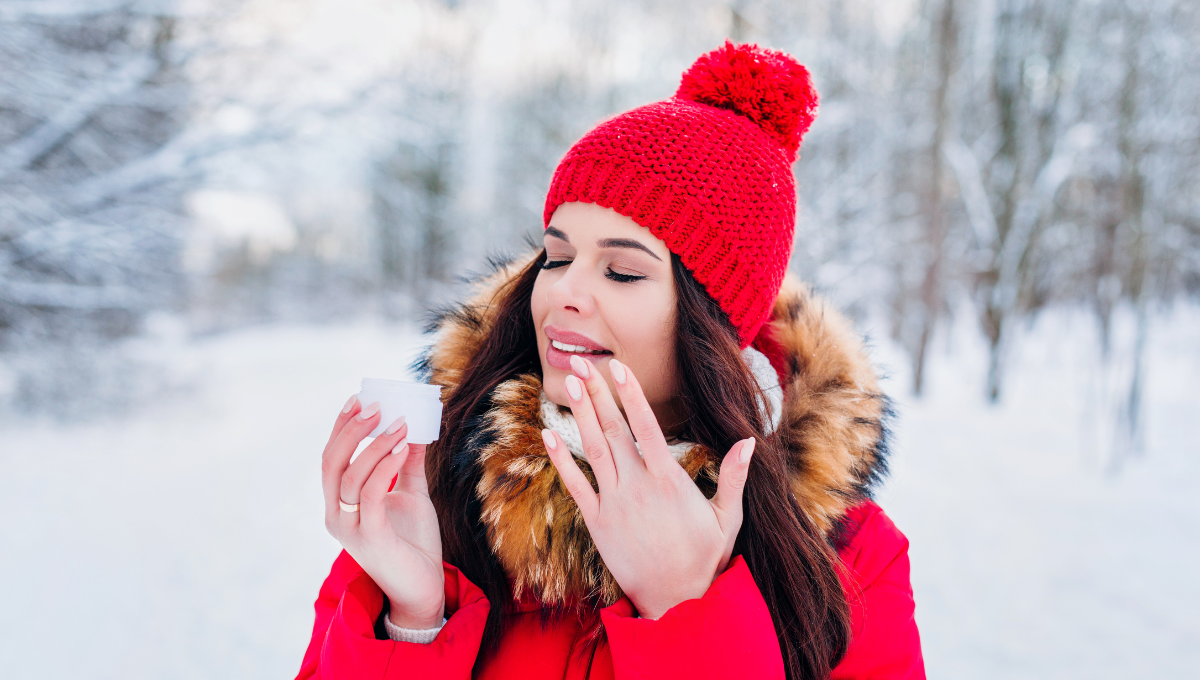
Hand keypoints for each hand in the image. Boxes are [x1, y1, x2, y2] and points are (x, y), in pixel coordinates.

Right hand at [322, 396, 444, 629]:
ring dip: (375, 445)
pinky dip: (385, 467)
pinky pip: (371, 495)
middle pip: (332, 463)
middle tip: (375, 405)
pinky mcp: (370, 538)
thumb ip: (409, 465)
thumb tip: (415, 429)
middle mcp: (336, 514)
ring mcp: (350, 528)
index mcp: (340, 503)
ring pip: (350, 477)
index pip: (332, 458)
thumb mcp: (413, 495)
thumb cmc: (414, 543)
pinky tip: (403, 448)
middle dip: (351, 430)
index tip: (358, 398)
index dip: (341, 427)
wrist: (423, 587)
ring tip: (400, 424)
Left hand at [542, 355, 754, 619]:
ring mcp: (614, 504)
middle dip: (596, 393)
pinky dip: (560, 459)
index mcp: (669, 480)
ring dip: (580, 414)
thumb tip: (748, 442)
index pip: (645, 426)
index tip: (617, 367)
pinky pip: (574, 485)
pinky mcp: (597, 523)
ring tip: (567, 383)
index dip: (629, 394)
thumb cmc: (705, 558)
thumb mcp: (728, 518)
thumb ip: (733, 477)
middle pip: (613, 429)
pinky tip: (549, 433)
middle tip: (580, 362)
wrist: (676, 602)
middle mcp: (637, 487)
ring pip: (593, 450)